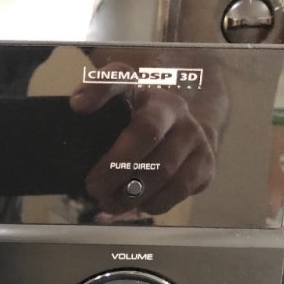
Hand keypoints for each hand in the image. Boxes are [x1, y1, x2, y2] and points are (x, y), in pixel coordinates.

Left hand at [71, 63, 216, 214]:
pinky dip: (154, 203)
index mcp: (142, 90)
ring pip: (164, 169)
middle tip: (93, 188)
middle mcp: (173, 107)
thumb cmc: (134, 123)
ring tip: (111, 202)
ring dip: (132, 193)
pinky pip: (179, 189)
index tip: (78, 107)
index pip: (120, 78)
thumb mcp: (113, 109)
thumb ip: (94, 101)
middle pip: (146, 132)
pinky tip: (137, 205)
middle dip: (115, 167)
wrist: (181, 131)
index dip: (98, 91)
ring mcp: (194, 135)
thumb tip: (79, 104)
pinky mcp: (205, 163)